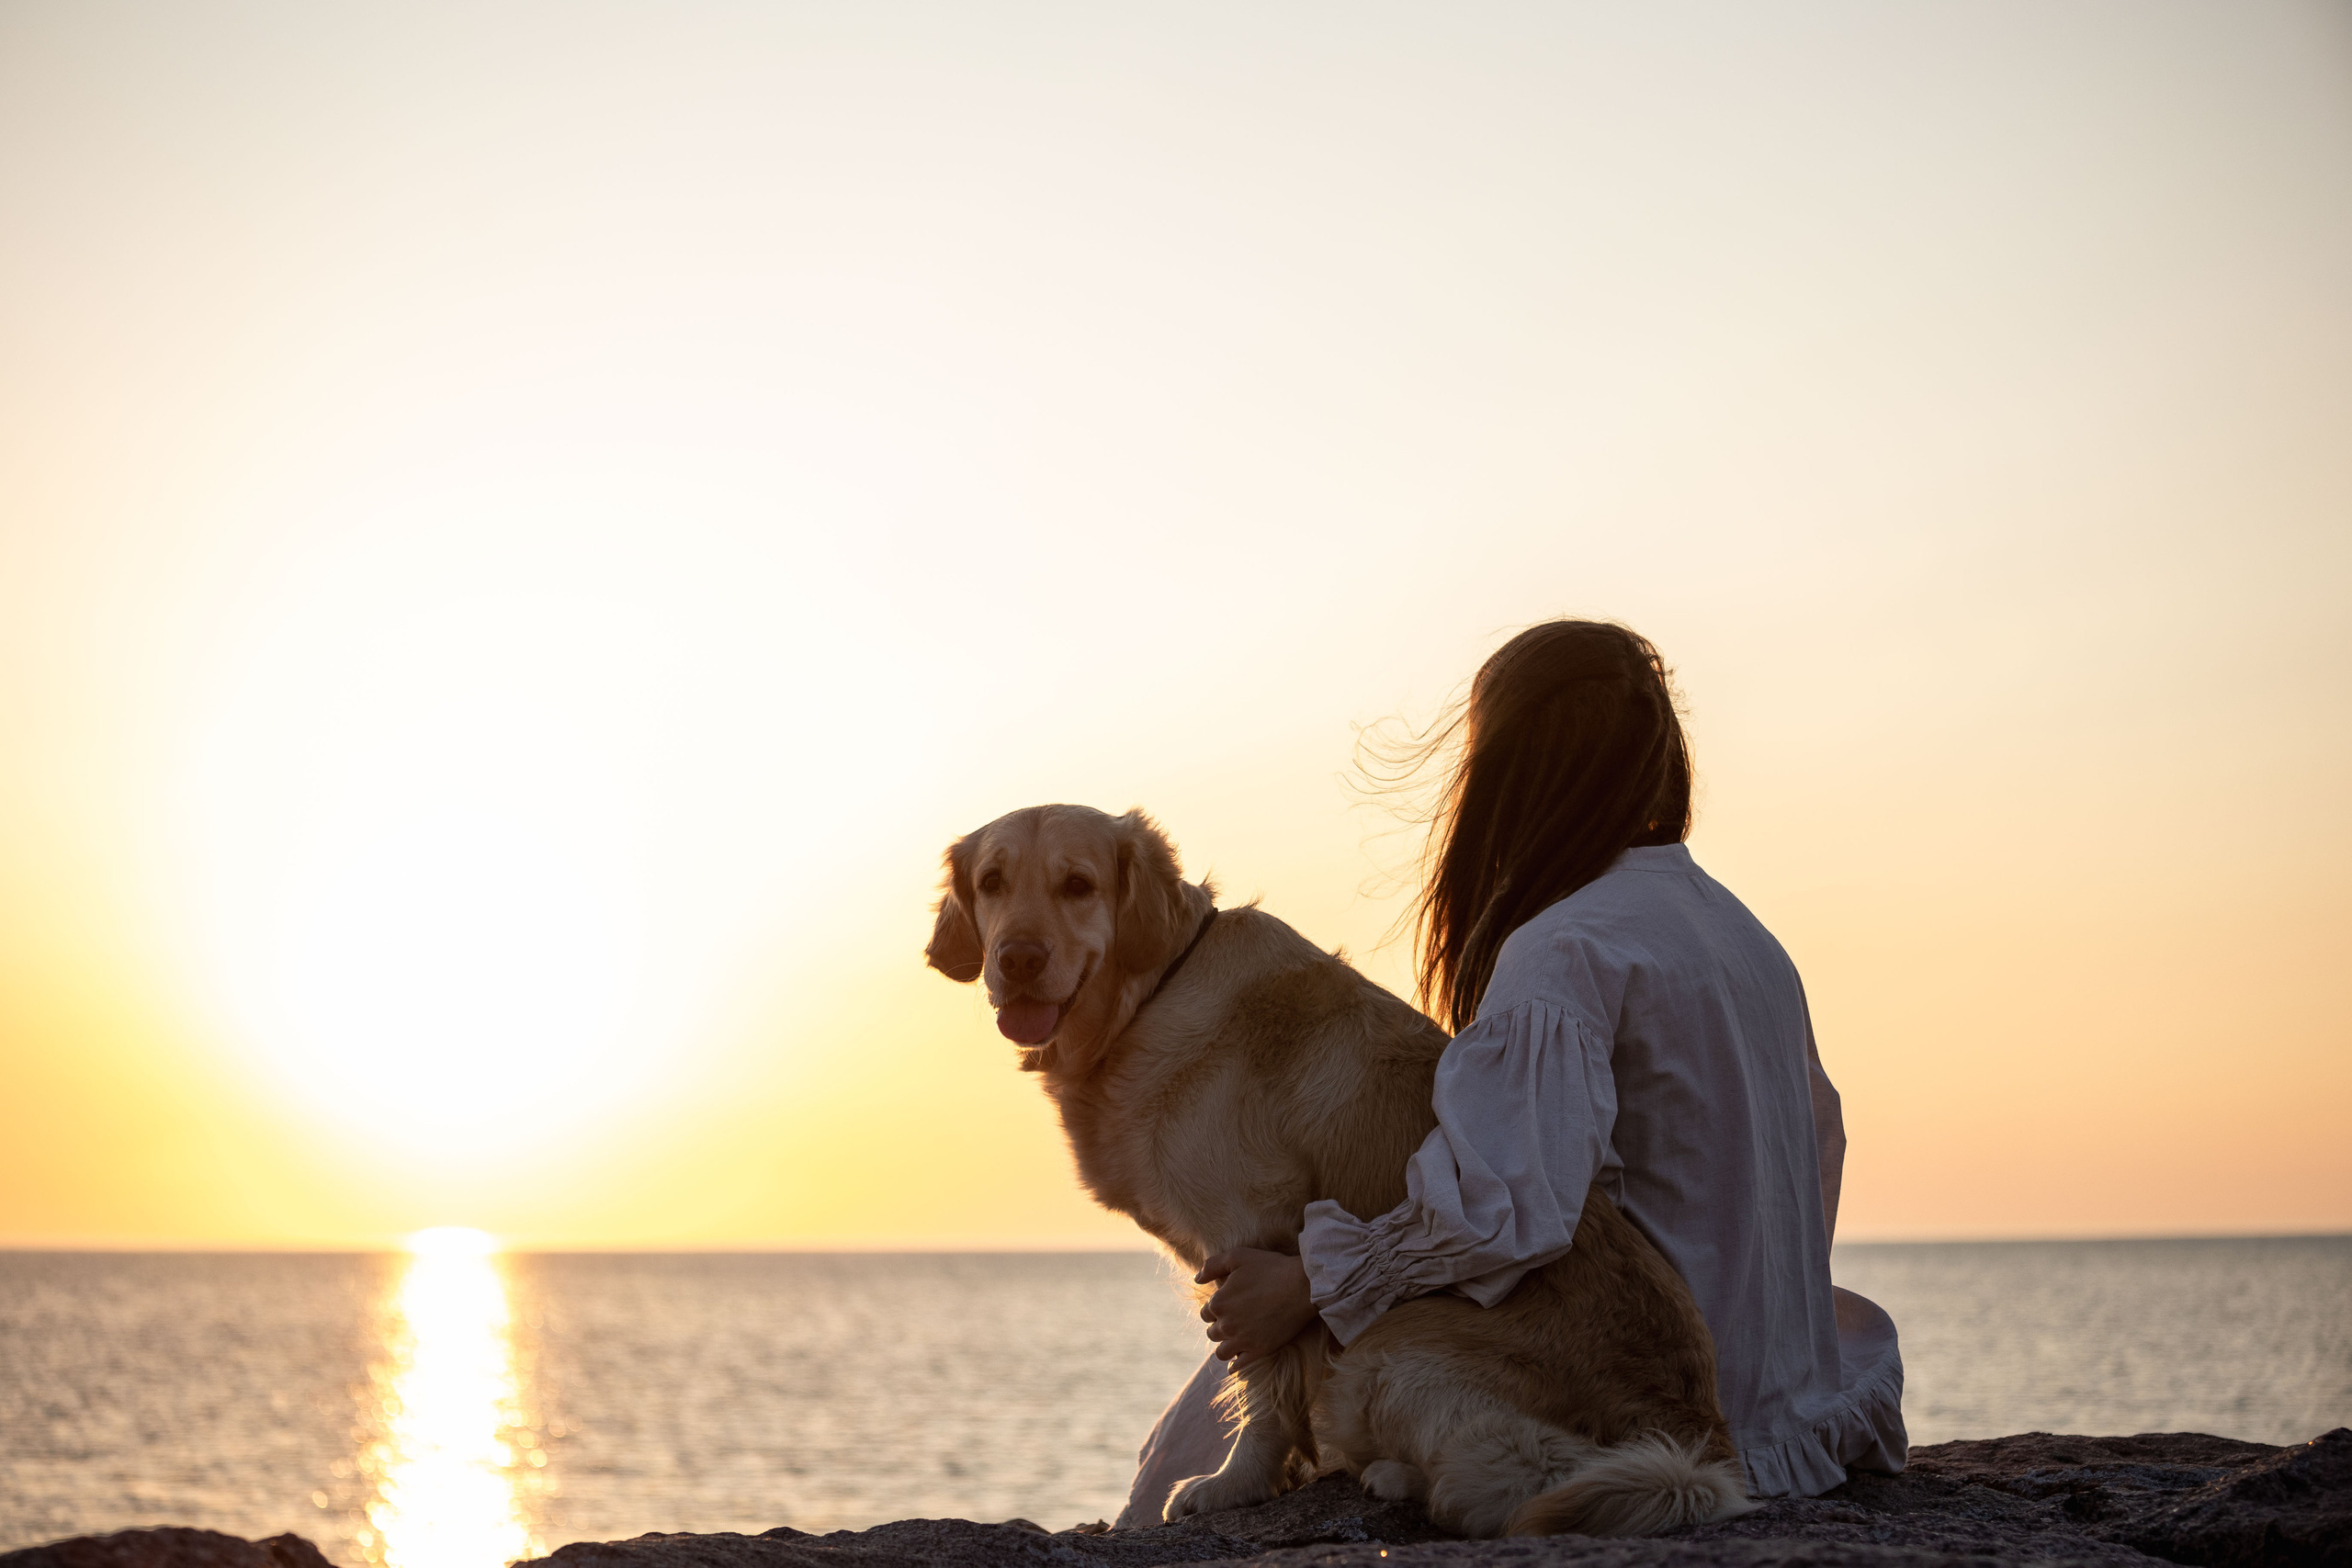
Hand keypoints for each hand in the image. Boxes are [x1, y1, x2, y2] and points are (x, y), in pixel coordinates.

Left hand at [1195, 1247, 1317, 1371]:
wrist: (1302, 1286)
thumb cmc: (1271, 1268)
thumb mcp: (1237, 1256)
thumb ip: (1212, 1265)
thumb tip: (1196, 1279)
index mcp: (1218, 1303)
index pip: (1206, 1313)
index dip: (1215, 1309)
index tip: (1228, 1305)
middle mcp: (1226, 1325)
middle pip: (1212, 1333)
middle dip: (1219, 1326)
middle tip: (1234, 1321)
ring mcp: (1242, 1340)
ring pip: (1221, 1352)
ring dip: (1225, 1346)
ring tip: (1234, 1340)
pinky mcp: (1259, 1351)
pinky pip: (1238, 1366)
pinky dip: (1234, 1366)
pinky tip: (1236, 1363)